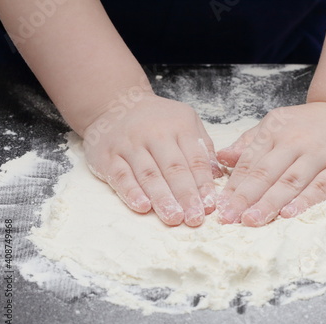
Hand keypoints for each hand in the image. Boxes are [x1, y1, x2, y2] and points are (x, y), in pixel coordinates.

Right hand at [82, 94, 221, 226]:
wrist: (115, 103)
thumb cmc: (158, 120)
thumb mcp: (187, 121)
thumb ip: (203, 147)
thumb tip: (217, 176)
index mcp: (179, 126)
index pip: (195, 159)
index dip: (203, 185)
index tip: (210, 206)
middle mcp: (154, 134)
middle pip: (173, 169)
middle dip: (186, 196)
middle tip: (194, 218)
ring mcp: (129, 144)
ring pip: (148, 174)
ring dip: (162, 199)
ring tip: (174, 218)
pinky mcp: (107, 156)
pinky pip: (120, 175)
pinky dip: (131, 192)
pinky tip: (143, 207)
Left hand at [216, 102, 325, 226]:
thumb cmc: (307, 125)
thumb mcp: (275, 124)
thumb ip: (249, 142)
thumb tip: (221, 157)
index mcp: (274, 132)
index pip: (250, 161)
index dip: (234, 185)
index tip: (220, 206)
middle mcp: (295, 142)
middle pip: (266, 173)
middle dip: (246, 197)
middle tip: (230, 218)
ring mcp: (319, 155)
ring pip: (291, 181)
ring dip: (270, 202)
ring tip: (252, 220)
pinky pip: (321, 186)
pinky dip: (304, 201)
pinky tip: (289, 213)